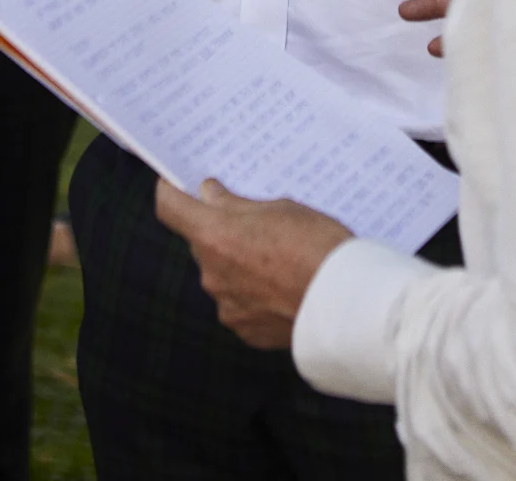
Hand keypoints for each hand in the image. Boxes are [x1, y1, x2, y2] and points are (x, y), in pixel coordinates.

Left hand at [155, 177, 350, 348]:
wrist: (346, 303)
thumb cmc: (316, 245)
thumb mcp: (279, 208)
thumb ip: (236, 205)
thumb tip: (209, 196)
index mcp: (214, 236)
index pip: (170, 208)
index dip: (170, 191)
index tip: (176, 183)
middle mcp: (211, 275)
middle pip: (201, 243)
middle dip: (218, 231)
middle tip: (251, 221)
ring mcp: (227, 307)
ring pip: (221, 275)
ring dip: (237, 264)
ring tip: (277, 258)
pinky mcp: (245, 331)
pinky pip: (239, 303)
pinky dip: (253, 293)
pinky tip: (282, 286)